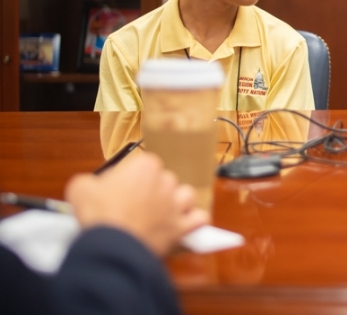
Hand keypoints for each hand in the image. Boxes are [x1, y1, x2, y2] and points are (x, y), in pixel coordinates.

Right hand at [65, 152, 208, 256]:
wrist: (111, 246)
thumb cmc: (98, 214)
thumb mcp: (81, 189)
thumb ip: (90, 182)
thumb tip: (92, 186)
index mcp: (146, 166)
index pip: (143, 166)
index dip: (132, 179)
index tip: (121, 191)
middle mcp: (167, 181)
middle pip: (164, 181)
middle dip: (153, 191)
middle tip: (135, 206)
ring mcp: (177, 204)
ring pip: (186, 196)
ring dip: (177, 203)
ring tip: (161, 214)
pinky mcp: (183, 226)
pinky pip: (200, 219)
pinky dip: (194, 222)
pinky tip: (184, 225)